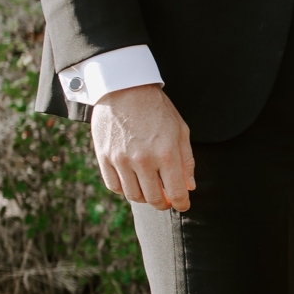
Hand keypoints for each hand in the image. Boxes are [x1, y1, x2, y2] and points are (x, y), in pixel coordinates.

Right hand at [90, 84, 194, 211]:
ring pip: (133, 195)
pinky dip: (125, 189)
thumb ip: (186, 161)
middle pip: (154, 199)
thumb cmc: (157, 109)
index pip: (177, 193)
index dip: (182, 204)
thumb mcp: (180, 130)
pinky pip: (114, 186)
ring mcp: (121, 159)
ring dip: (144, 197)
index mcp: (166, 153)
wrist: (125, 88)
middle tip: (167, 200)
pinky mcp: (104, 157)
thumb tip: (189, 187)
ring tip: (150, 189)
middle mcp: (143, 160)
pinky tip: (132, 182)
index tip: (183, 205)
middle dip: (163, 204)